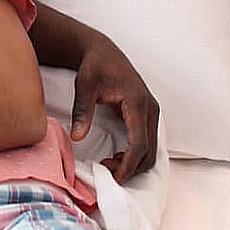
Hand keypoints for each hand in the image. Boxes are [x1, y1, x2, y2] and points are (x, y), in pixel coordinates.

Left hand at [71, 38, 159, 182]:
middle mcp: (150, 109)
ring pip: (152, 149)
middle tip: (106, 172)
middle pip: (150, 151)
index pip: (139, 143)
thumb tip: (77, 136)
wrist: (103, 52)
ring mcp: (152, 112)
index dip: (128, 164)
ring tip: (109, 165)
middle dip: (131, 167)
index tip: (113, 177)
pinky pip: (148, 142)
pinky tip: (117, 157)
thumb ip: (82, 110)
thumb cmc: (94, 67)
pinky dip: (136, 155)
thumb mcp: (84, 85)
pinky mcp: (147, 115)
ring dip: (134, 163)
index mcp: (137, 102)